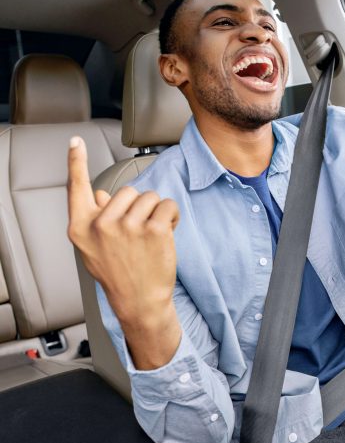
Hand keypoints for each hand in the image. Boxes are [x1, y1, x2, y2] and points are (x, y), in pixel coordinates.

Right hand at [67, 136, 180, 368]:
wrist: (140, 301)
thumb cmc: (119, 273)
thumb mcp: (94, 248)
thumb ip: (93, 219)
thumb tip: (97, 193)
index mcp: (82, 228)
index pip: (76, 188)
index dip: (75, 162)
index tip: (75, 142)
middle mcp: (101, 225)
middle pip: (127, 191)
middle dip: (138, 207)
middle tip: (138, 233)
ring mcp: (128, 227)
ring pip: (149, 197)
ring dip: (156, 212)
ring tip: (152, 236)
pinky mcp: (154, 229)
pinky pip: (167, 205)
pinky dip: (172, 215)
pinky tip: (167, 233)